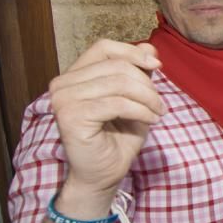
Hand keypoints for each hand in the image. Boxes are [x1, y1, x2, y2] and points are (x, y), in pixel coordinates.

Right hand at [50, 40, 163, 212]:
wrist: (104, 174)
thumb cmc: (118, 137)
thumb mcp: (135, 98)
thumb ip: (138, 72)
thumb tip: (149, 47)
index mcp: (74, 75)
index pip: (104, 47)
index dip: (133, 53)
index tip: (158, 66)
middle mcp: (62, 84)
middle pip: (116, 66)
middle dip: (147, 83)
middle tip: (160, 104)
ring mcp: (63, 100)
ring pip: (119, 83)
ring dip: (148, 98)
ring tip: (158, 112)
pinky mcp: (71, 117)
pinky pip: (117, 104)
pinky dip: (141, 111)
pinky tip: (151, 121)